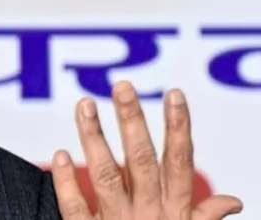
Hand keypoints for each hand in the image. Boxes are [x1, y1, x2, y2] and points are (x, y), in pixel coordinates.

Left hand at [50, 81, 241, 218]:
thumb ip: (204, 219)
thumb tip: (234, 200)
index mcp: (175, 213)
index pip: (179, 163)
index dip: (179, 128)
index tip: (174, 93)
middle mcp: (149, 216)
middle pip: (141, 161)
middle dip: (132, 121)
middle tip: (121, 85)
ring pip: (106, 176)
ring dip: (93, 138)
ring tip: (84, 104)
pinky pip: (75, 211)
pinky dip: (67, 184)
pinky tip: (58, 157)